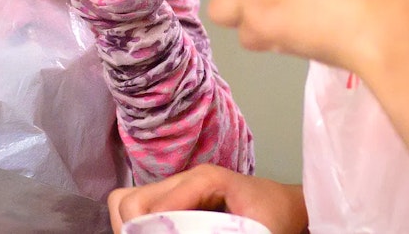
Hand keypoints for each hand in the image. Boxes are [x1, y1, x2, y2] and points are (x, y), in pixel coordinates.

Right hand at [107, 165, 307, 233]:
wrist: (282, 204)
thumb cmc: (273, 214)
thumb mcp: (259, 230)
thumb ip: (231, 233)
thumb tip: (191, 233)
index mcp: (204, 180)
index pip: (158, 204)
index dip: (153, 230)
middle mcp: (182, 180)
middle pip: (131, 199)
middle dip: (133, 228)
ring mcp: (174, 189)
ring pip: (126, 201)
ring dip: (129, 226)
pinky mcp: (172, 199)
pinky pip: (137, 207)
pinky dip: (134, 225)